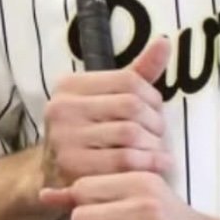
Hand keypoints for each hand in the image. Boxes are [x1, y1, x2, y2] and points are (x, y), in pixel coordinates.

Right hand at [38, 37, 172, 198]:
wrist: (55, 177)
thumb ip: (138, 72)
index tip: (157, 111)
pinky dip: (150, 164)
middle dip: (155, 122)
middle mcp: (62, 108)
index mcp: (69, 86)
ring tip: (159, 151)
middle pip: (131, 106)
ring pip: (130, 134)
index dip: (152, 96)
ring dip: (154, 145)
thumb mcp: (109, 99)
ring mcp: (65, 138)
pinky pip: (125, 161)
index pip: (128, 80)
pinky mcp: (73, 167)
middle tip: (160, 135)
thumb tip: (165, 42)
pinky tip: (158, 166)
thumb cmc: (90, 132)